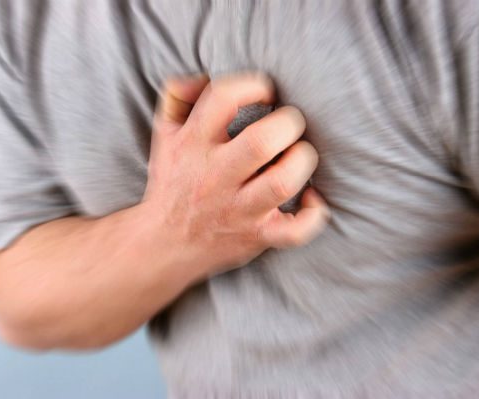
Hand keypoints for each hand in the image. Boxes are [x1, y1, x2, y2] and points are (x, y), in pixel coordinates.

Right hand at [143, 73, 329, 278]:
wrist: (164, 244)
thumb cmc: (174, 182)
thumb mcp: (164, 134)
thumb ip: (179, 95)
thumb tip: (205, 75)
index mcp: (192, 145)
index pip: (222, 99)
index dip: (252, 85)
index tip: (265, 91)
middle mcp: (214, 177)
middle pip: (262, 142)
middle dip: (289, 123)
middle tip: (290, 124)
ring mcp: (238, 209)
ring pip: (282, 183)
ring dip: (303, 161)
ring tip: (300, 154)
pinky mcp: (256, 236)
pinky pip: (295, 231)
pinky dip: (314, 214)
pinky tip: (310, 198)